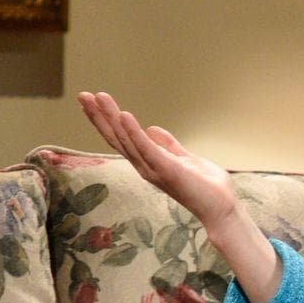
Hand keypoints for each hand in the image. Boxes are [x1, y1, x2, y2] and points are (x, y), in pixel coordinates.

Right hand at [76, 91, 238, 228]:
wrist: (221, 207)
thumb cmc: (205, 186)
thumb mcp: (184, 158)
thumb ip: (168, 145)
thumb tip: (152, 128)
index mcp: (148, 162)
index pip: (122, 138)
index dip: (107, 120)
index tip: (94, 101)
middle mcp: (145, 166)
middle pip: (116, 138)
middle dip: (99, 116)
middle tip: (82, 95)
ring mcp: (153, 169)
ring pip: (126, 140)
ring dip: (111, 118)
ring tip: (98, 98)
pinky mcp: (166, 169)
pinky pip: (146, 148)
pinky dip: (134, 132)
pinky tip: (124, 115)